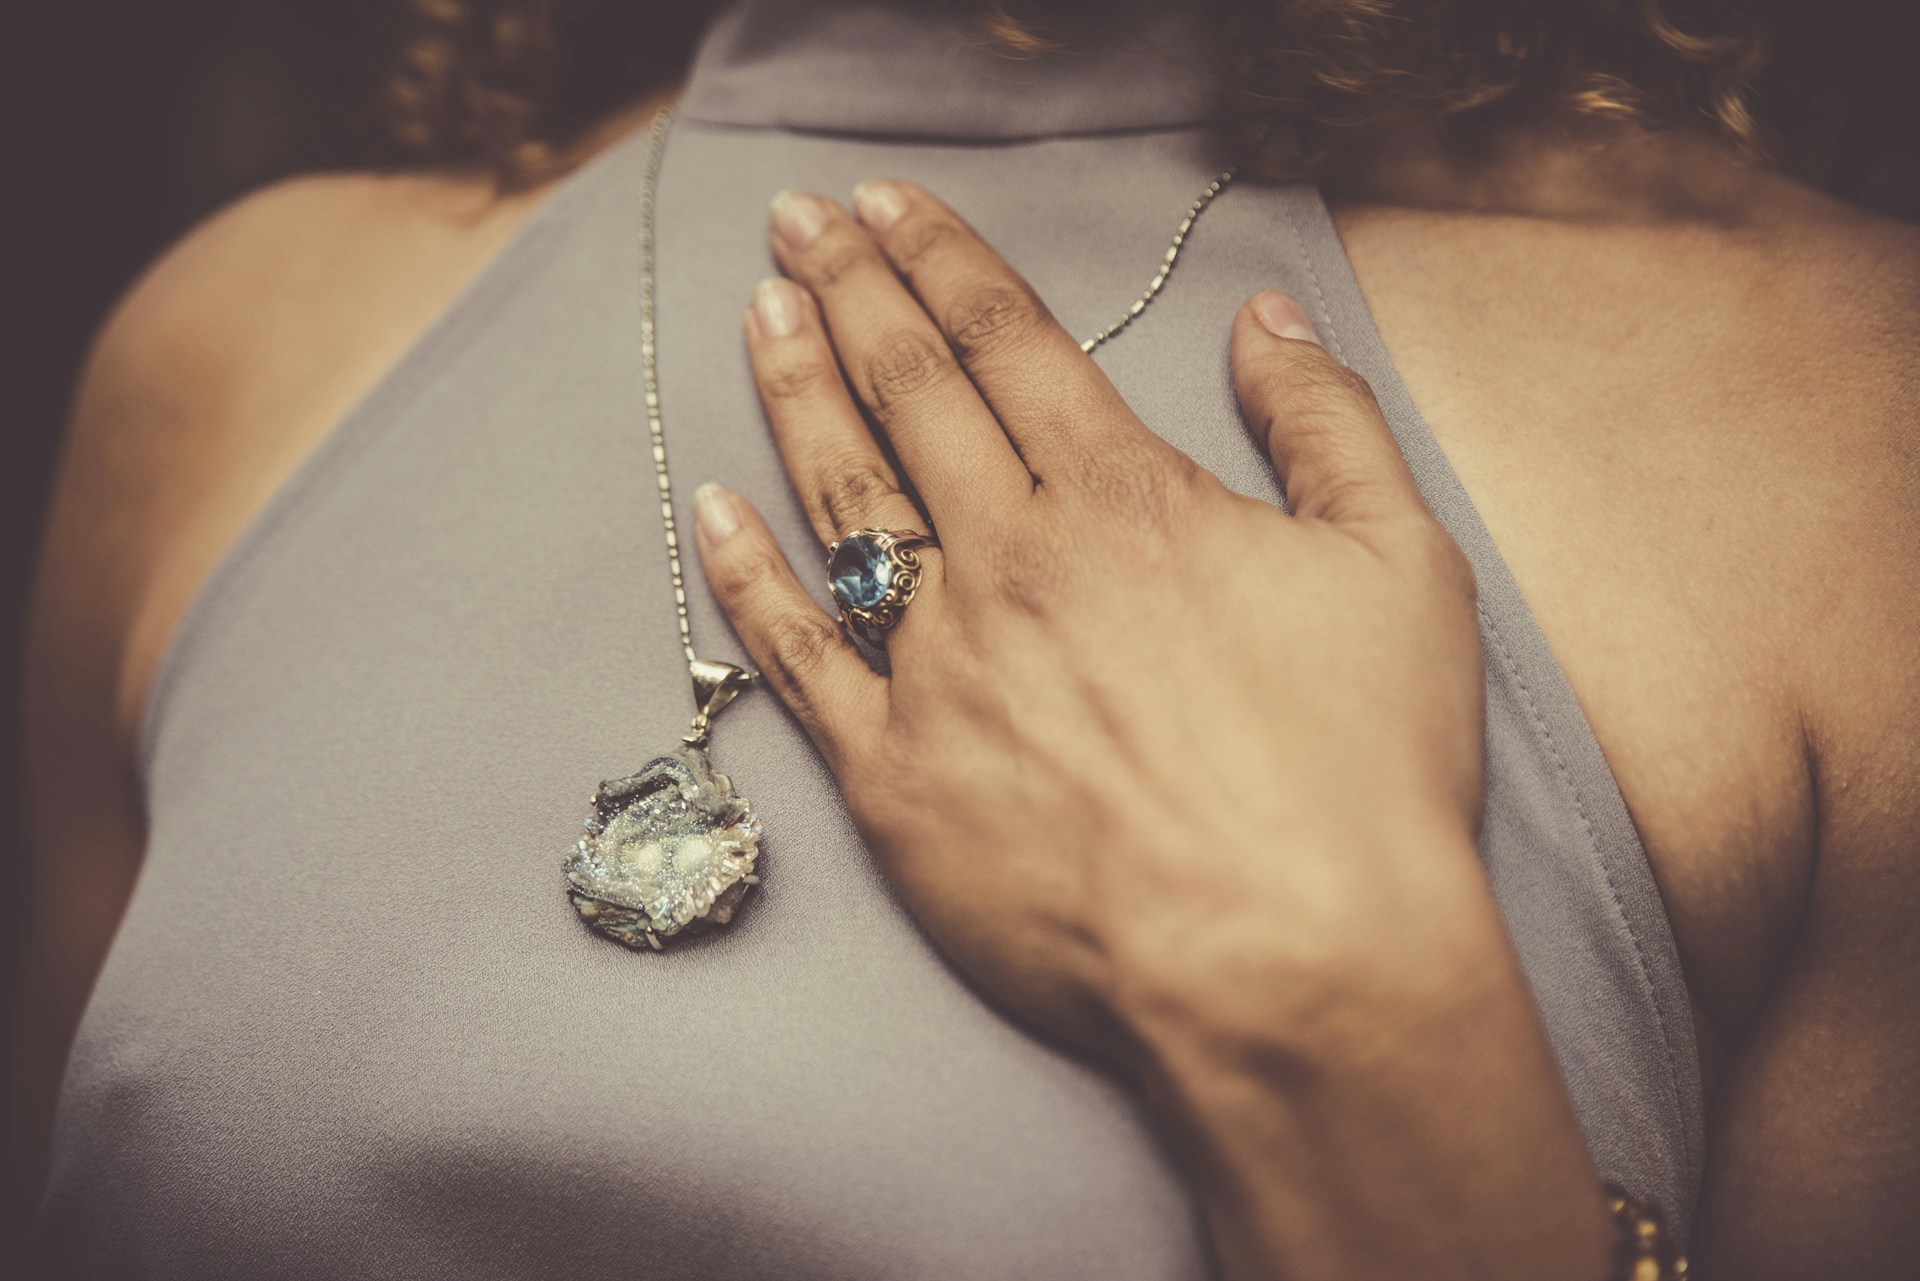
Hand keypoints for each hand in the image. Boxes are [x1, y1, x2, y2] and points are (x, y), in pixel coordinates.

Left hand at [695, 181, 1613, 1277]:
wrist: (1289, 963)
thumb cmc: (1359, 775)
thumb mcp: (1401, 566)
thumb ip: (1324, 425)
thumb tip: (1266, 320)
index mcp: (1125, 500)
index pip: (1009, 342)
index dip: (941, 259)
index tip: (886, 204)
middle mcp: (1014, 560)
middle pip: (909, 391)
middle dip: (849, 289)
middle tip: (795, 220)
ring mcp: (939, 666)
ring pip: (842, 497)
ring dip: (793, 391)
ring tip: (758, 313)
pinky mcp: (893, 777)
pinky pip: (795, 657)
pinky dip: (746, 578)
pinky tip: (710, 512)